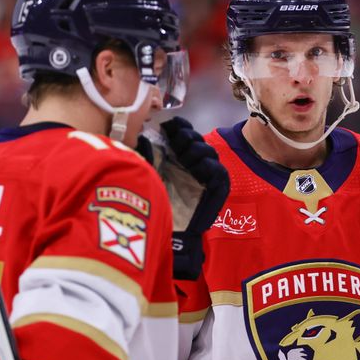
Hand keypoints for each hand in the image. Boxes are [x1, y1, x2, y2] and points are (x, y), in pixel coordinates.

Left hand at [139, 117, 228, 278]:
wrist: (167, 232)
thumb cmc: (157, 204)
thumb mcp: (147, 173)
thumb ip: (146, 154)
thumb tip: (141, 135)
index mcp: (176, 155)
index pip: (183, 131)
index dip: (178, 127)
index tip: (168, 127)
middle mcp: (192, 162)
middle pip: (196, 139)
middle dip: (187, 137)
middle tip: (177, 143)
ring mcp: (207, 175)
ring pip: (208, 152)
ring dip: (197, 150)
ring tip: (186, 157)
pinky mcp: (218, 188)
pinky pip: (218, 171)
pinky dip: (209, 166)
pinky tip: (196, 169)